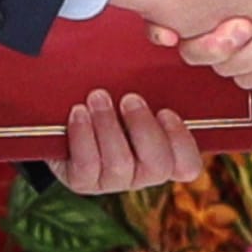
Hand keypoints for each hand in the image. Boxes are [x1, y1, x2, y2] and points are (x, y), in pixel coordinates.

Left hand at [55, 91, 211, 194]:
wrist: (64, 114)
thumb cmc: (111, 100)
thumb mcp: (135, 96)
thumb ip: (155, 93)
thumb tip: (167, 69)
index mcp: (163, 156)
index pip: (187, 166)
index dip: (181, 142)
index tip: (165, 111)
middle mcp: (141, 175)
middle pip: (157, 167)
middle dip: (143, 129)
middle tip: (129, 99)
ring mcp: (112, 182)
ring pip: (120, 165)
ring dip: (109, 126)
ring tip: (97, 97)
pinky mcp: (82, 182)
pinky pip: (87, 165)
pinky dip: (83, 135)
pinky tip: (78, 112)